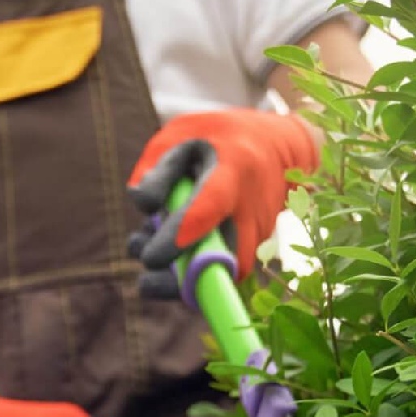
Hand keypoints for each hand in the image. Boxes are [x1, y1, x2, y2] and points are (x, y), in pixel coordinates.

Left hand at [127, 110, 318, 296]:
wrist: (276, 149)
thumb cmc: (221, 139)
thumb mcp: (184, 134)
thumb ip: (158, 167)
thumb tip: (143, 205)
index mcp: (232, 170)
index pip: (208, 207)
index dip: (181, 234)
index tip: (151, 258)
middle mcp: (249, 210)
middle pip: (222, 261)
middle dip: (182, 282)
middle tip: (144, 282)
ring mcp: (256, 236)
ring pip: (220, 276)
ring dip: (178, 280)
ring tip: (139, 244)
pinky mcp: (253, 252)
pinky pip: (219, 272)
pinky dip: (187, 271)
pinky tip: (158, 242)